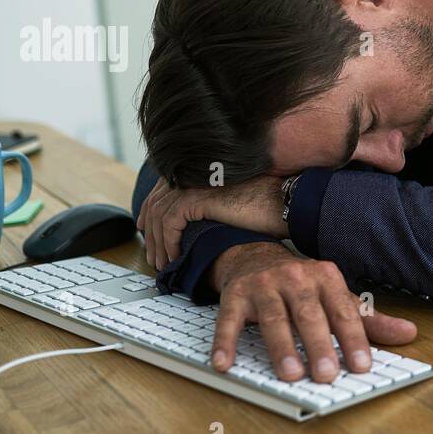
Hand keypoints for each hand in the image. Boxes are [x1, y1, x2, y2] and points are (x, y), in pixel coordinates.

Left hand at [138, 175, 287, 269]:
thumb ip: (213, 203)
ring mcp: (193, 183)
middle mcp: (192, 173)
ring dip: (158, 243)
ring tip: (164, 263)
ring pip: (159, 215)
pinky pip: (169, 223)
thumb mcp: (234, 201)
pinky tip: (175, 256)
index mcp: (199, 169)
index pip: (162, 190)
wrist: (285, 203)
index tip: (147, 231)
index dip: (150, 211)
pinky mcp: (197, 198)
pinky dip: (168, 242)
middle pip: (156, 203)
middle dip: (151, 233)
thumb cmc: (268, 205)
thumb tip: (196, 222)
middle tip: (153, 256)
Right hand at [209, 241, 416, 382]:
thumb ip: (368, 319)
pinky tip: (224, 364)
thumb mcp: (336, 296)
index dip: (354, 339)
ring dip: (281, 347)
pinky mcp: (235, 295)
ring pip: (273, 318)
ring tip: (290, 374)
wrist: (253, 256)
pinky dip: (225, 342)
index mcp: (326, 278)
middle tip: (326, 374)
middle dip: (319, 344)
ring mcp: (263, 285)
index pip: (343, 311)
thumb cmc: (302, 286)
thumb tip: (409, 333)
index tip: (362, 366)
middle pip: (308, 314)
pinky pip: (229, 321)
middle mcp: (295, 278)